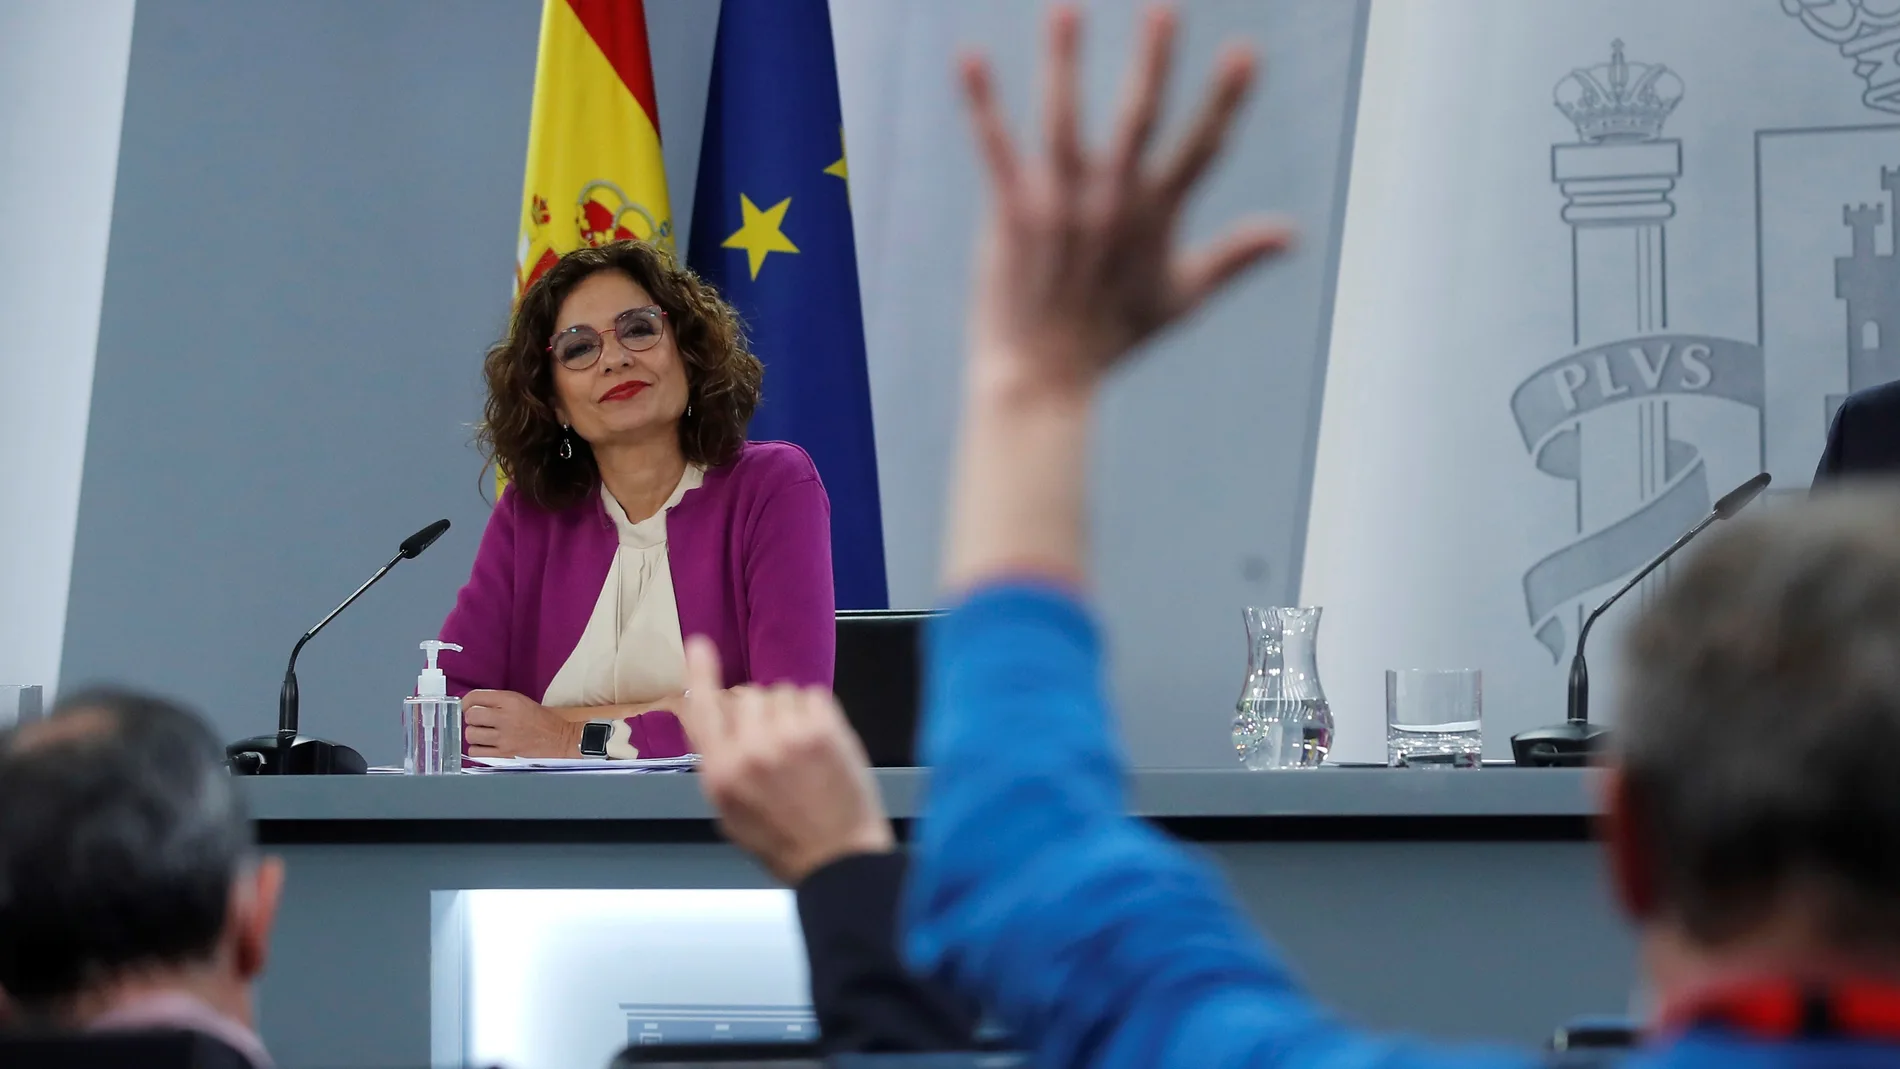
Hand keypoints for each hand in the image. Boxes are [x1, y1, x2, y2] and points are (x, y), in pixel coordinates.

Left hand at [464, 690, 580, 757]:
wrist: (559, 739)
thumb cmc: (541, 720)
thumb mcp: (521, 701)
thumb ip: (498, 701)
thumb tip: (474, 705)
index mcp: (510, 700)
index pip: (475, 697)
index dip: (466, 702)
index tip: (468, 707)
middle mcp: (505, 717)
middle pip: (470, 717)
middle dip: (472, 719)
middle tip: (479, 722)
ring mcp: (503, 738)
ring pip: (471, 735)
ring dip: (474, 735)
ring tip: (482, 735)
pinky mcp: (504, 754)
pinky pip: (476, 752)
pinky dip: (478, 749)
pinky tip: (486, 746)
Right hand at [684, 637, 894, 884]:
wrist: (838, 859)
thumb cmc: (784, 843)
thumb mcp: (732, 813)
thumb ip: (718, 765)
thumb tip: (710, 719)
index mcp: (721, 773)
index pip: (702, 710)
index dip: (700, 674)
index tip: (698, 645)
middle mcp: (749, 750)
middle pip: (746, 696)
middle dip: (757, 711)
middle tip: (775, 739)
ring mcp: (789, 736)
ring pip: (781, 693)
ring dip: (788, 711)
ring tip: (801, 748)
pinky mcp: (825, 730)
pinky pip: (812, 696)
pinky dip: (815, 712)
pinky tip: (819, 741)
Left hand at [960, 4, 1293, 397]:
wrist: (1045, 375)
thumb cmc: (1114, 335)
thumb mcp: (1184, 297)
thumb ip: (1236, 257)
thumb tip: (1293, 234)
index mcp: (1156, 214)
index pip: (1201, 147)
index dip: (1225, 100)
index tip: (1247, 51)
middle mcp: (1112, 203)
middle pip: (1137, 122)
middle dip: (1152, 64)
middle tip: (1164, 8)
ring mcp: (1061, 206)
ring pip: (1064, 122)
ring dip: (1064, 63)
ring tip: (1067, 7)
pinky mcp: (1012, 214)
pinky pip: (997, 149)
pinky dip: (982, 104)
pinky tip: (969, 58)